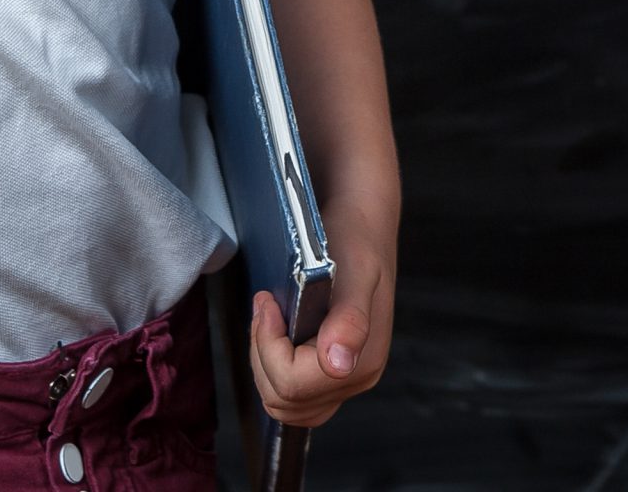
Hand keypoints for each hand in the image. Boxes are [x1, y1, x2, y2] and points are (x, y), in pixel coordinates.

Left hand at [247, 242, 392, 428]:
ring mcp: (343, 379)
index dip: (270, 346)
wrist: (363, 226)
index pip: (294, 384)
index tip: (268, 304)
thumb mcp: (355, 271)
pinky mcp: (331, 372)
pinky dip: (274, 366)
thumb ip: (350, 321)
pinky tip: (279, 331)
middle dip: (263, 353)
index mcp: (362, 362)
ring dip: (265, 361)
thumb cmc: (357, 241)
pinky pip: (291, 394)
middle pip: (284, 399)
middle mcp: (356, 378)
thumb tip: (338, 364)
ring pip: (283, 402)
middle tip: (267, 308)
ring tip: (272, 318)